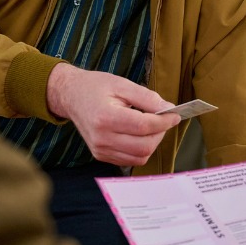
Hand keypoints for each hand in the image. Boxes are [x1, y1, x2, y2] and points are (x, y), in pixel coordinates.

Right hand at [46, 63, 180, 166]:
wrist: (70, 96)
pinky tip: (138, 134)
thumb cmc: (95, 87)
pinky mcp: (100, 155)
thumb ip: (147, 97)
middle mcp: (102, 138)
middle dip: (160, 133)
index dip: (164, 122)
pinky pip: (130, 160)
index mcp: (106, 117)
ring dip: (152, 143)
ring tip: (151, 126)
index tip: (174, 115)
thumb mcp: (123, 84)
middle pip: (144, 146)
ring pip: (139, 157)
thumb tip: (168, 109)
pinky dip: (140, 150)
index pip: (144, 126)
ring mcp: (100, 149)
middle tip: (163, 119)